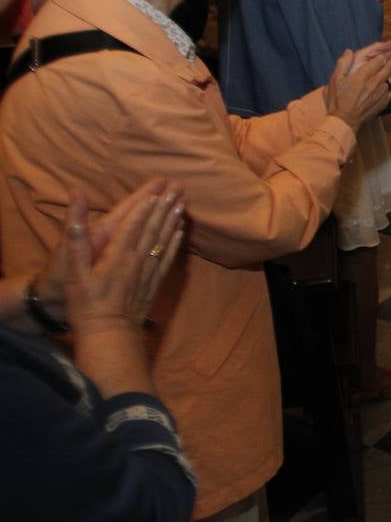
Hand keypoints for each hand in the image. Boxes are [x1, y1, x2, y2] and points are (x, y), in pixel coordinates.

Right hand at [64, 181, 185, 335]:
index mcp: (118, 255)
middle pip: (153, 228)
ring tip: (184, 202)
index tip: (157, 187)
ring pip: (163, 240)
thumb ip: (77, 239)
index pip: (134, 224)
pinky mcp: (153, 283)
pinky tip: (181, 231)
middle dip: (165, 206)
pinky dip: (175, 242)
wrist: (108, 334)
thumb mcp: (74, 272)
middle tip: (178, 187)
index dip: (145, 205)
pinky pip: (167, 258)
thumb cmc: (85, 303)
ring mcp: (148, 272)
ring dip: (173, 219)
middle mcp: (137, 260)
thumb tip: (76, 210)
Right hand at [325, 38, 390, 128]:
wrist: (344, 121)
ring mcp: (383, 92)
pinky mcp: (386, 100)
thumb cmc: (338, 100)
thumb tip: (349, 51)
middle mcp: (376, 82)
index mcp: (364, 75)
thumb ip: (343, 63)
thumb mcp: (335, 79)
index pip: (380, 59)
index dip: (388, 51)